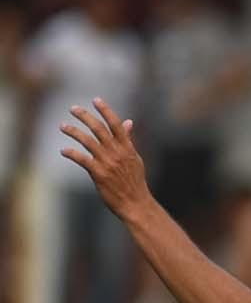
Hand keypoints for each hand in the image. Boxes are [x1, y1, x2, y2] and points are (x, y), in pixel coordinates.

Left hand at [58, 101, 150, 215]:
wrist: (135, 203)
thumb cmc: (134, 181)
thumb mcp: (134, 158)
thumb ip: (128, 140)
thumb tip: (128, 122)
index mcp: (127, 148)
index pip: (116, 125)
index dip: (106, 111)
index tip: (96, 100)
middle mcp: (117, 153)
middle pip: (99, 129)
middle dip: (84, 116)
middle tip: (73, 108)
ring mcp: (107, 163)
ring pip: (87, 141)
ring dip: (73, 131)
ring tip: (62, 126)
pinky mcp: (98, 174)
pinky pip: (81, 159)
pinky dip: (71, 153)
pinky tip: (64, 151)